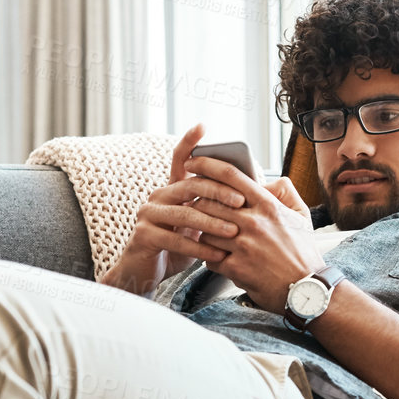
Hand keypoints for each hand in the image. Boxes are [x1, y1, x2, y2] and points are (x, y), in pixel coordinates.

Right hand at [98, 124, 250, 295]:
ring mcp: (148, 214)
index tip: (203, 126)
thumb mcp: (199, 224)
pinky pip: (174, 239)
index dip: (189, 141)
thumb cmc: (180, 246)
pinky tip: (217, 255)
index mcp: (173, 188)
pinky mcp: (144, 235)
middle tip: (242, 202)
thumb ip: (216, 206)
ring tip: (234, 232)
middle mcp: (158, 196)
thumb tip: (254, 190)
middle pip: (191, 185)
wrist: (146, 272)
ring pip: (185, 213)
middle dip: (219, 192)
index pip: (180, 159)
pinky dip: (199, 248)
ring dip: (212, 224)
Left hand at [183, 156, 320, 314]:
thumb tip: (268, 180)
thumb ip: (285, 192)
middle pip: (209, 202)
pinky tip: (216, 257)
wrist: (307, 290)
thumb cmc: (303, 253)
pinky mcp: (235, 268)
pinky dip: (208, 256)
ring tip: (204, 233)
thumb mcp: (302, 216)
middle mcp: (254, 222)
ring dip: (201, 231)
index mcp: (268, 206)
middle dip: (197, 202)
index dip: (208, 164)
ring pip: (205, 230)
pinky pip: (208, 256)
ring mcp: (243, 246)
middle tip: (192, 204)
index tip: (193, 161)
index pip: (231, 176)